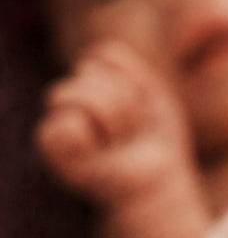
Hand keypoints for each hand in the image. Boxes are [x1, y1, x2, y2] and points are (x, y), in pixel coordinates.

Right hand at [35, 40, 207, 237]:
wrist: (162, 183)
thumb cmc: (156, 144)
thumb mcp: (153, 98)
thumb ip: (128, 70)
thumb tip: (98, 54)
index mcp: (88, 89)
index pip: (100, 57)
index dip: (132, 80)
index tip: (145, 109)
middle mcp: (68, 106)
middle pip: (85, 72)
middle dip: (124, 100)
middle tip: (134, 129)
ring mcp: (57, 126)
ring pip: (75, 92)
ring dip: (115, 117)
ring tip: (123, 140)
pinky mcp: (56, 150)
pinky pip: (63, 124)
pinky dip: (94, 133)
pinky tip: (108, 151)